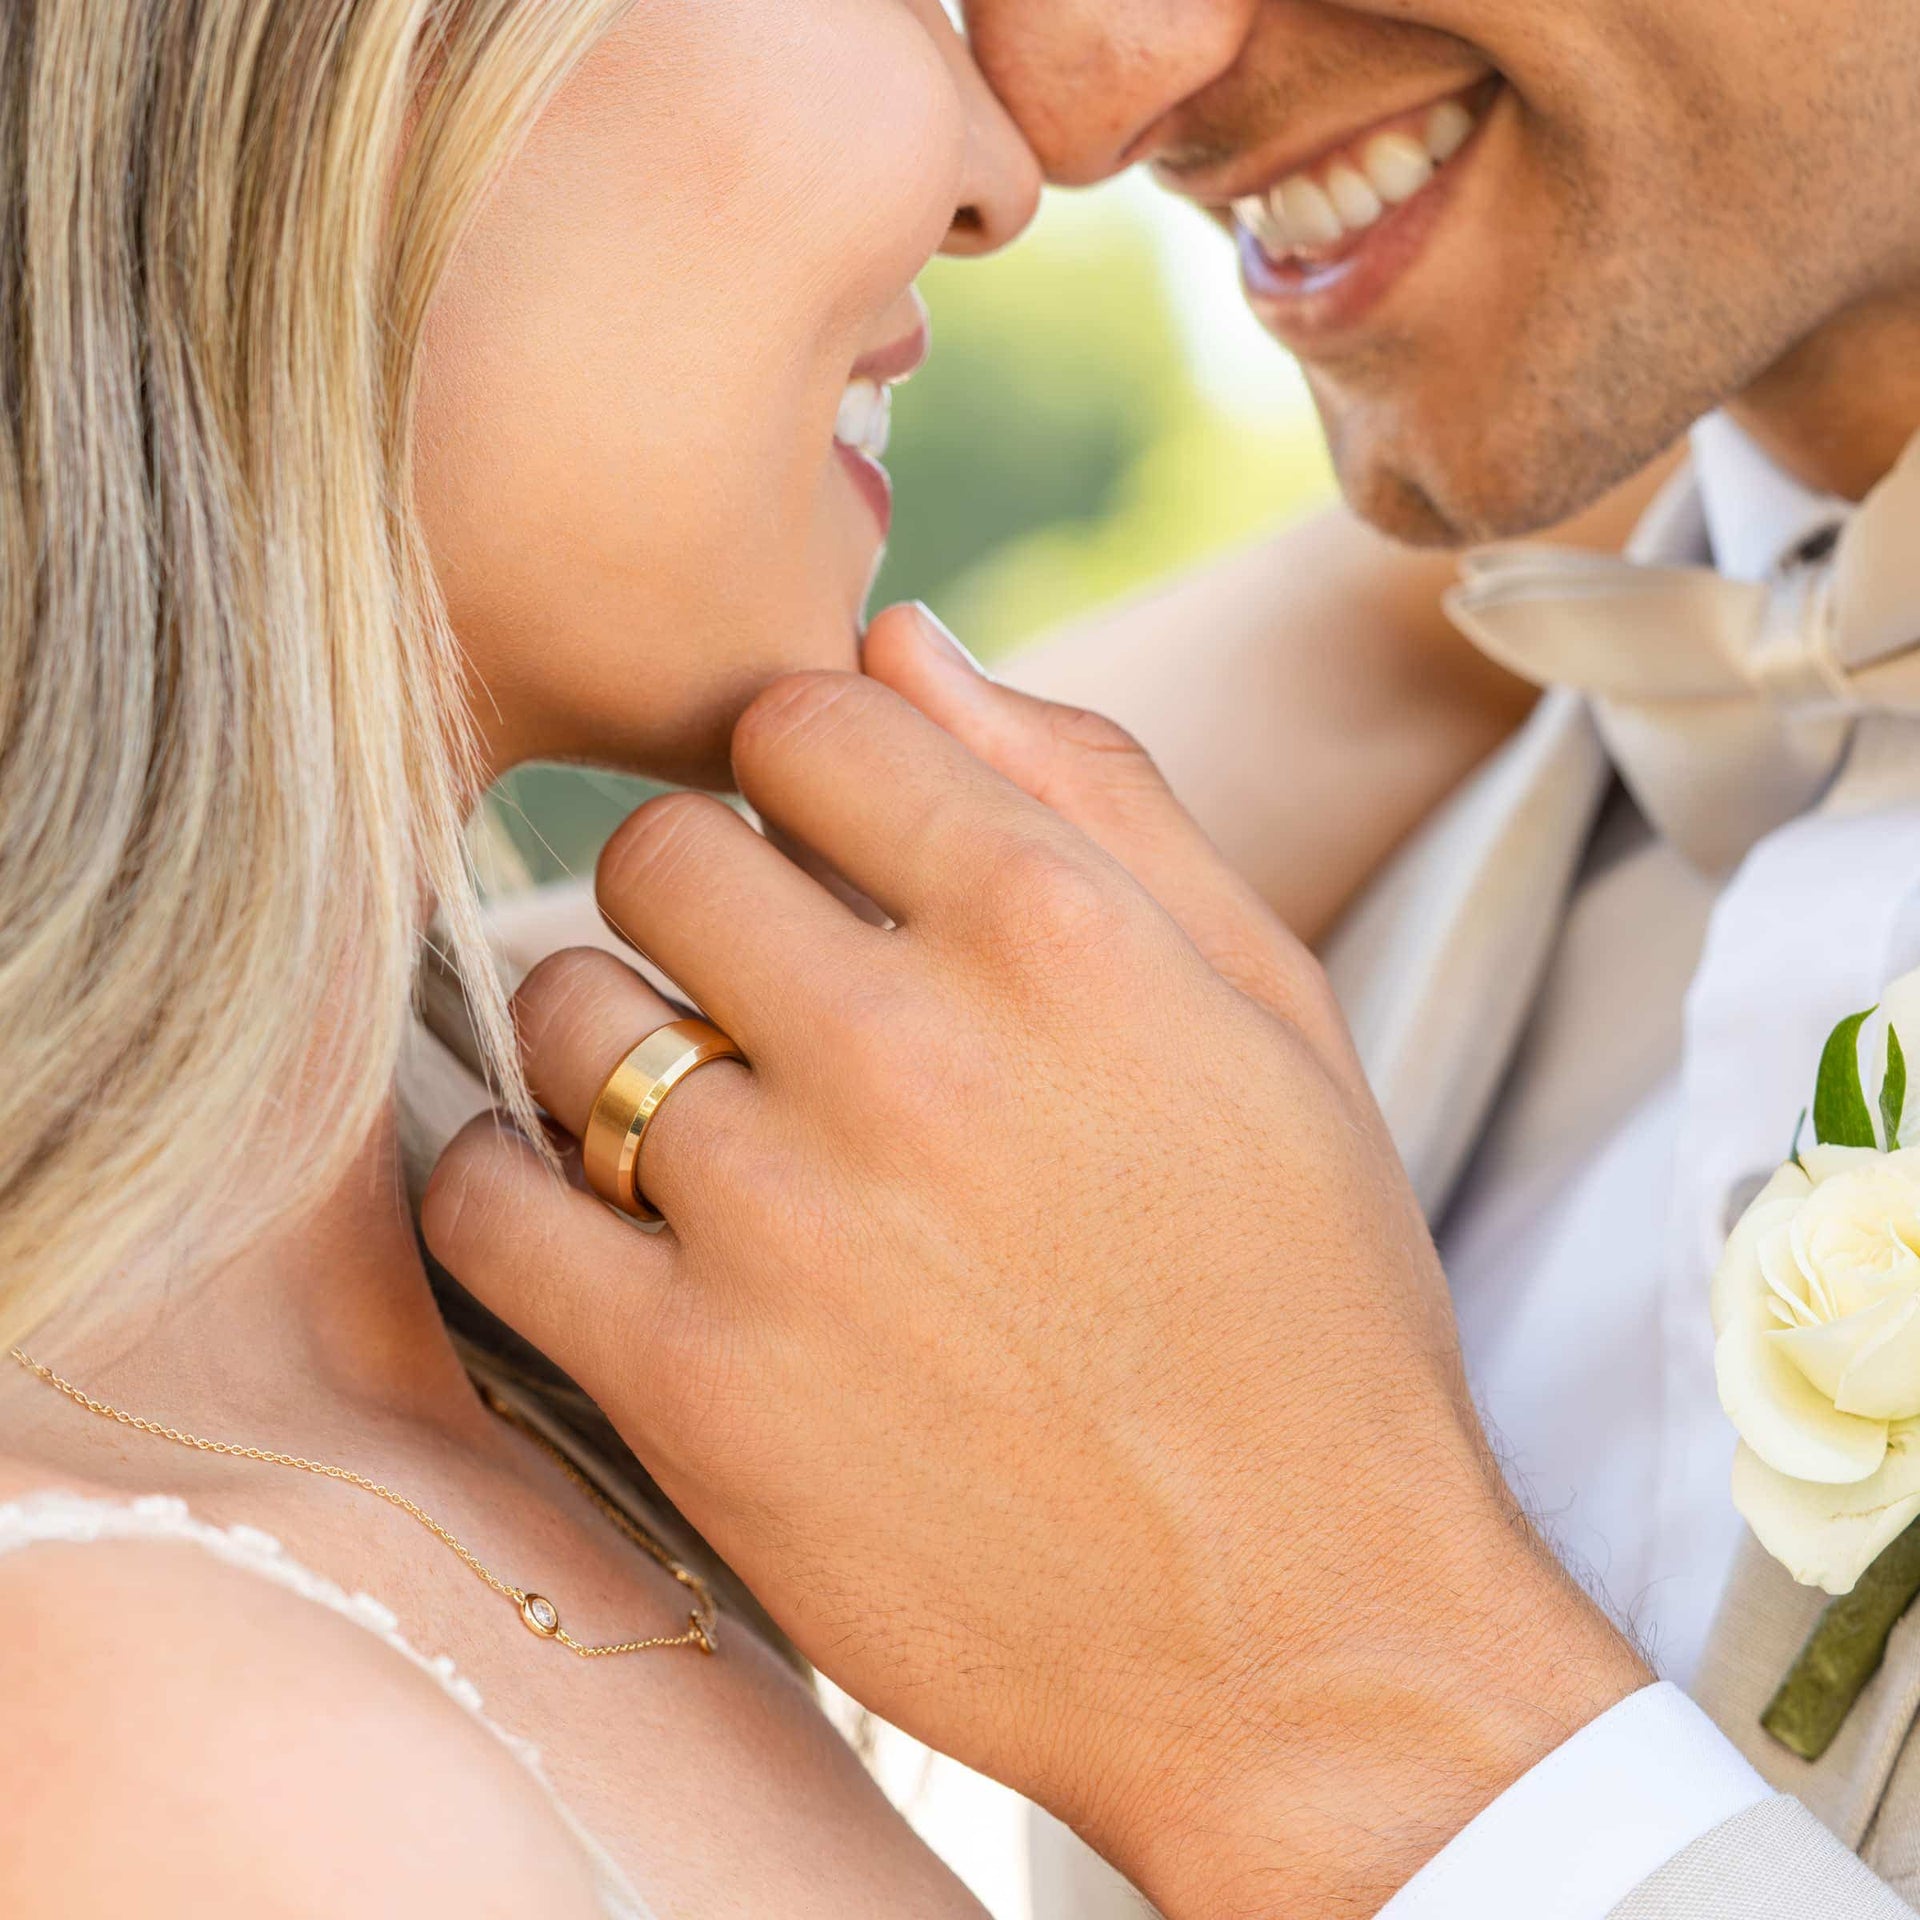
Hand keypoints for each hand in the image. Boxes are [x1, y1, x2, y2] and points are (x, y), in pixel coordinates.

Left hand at [424, 607, 1646, 1918]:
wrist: (1303, 1633)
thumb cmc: (1304, 1303)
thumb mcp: (1272, 1011)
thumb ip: (1098, 791)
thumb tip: (902, 634)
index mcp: (1059, 932)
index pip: (808, 719)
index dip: (801, 767)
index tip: (820, 846)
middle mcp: (908, 1050)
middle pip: (661, 848)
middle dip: (702, 891)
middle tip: (763, 989)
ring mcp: (781, 1222)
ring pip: (564, 1008)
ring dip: (615, 1038)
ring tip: (707, 1118)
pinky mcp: (689, 1391)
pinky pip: (485, 1198)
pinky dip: (511, 1178)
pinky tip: (598, 1207)